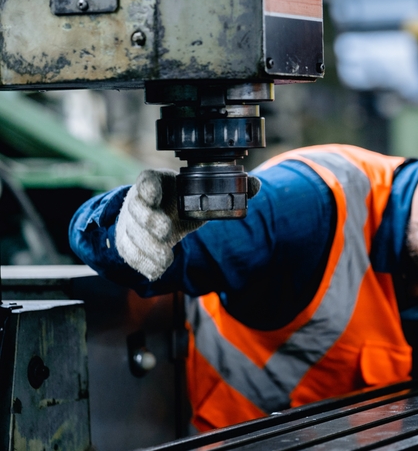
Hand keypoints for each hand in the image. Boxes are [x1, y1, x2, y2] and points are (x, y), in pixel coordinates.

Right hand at [114, 169, 260, 280]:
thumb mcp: (197, 195)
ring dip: (147, 246)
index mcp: (155, 183)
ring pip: (132, 234)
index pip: (146, 181)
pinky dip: (144, 263)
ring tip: (164, 256)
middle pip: (137, 209)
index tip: (155, 193)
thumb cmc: (178, 204)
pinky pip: (131, 254)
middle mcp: (138, 202)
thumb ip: (225, 192)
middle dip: (149, 220)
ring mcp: (130, 223)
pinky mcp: (128, 243)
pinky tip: (156, 269)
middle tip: (165, 229)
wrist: (153, 220)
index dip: (149, 187)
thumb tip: (255, 185)